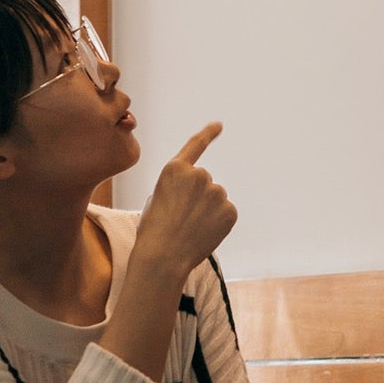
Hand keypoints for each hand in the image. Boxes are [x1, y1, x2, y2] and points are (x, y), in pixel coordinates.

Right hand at [137, 122, 237, 278]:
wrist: (163, 257)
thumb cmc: (153, 231)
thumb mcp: (157, 199)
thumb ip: (178, 188)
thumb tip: (195, 194)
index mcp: (175, 169)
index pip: (195, 145)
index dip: (208, 134)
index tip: (219, 125)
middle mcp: (199, 174)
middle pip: (204, 181)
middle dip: (197, 196)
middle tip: (181, 217)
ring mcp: (217, 191)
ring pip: (215, 198)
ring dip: (207, 210)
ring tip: (190, 228)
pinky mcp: (230, 209)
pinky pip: (226, 213)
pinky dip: (218, 222)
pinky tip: (203, 233)